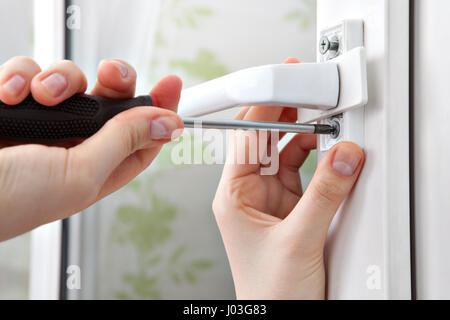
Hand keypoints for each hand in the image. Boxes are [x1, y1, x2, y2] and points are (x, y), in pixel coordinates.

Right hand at [0, 56, 182, 240]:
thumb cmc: (12, 198)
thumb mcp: (80, 174)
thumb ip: (124, 142)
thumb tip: (168, 123)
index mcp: (99, 167)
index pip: (142, 135)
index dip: (161, 110)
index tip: (173, 85)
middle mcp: (75, 143)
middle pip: (113, 100)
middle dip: (116, 80)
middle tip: (111, 74)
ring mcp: (43, 122)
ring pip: (71, 80)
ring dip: (59, 80)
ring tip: (41, 98)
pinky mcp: (13, 102)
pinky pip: (28, 72)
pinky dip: (19, 77)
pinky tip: (9, 96)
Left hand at [213, 58, 364, 299]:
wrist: (281, 319)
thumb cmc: (270, 292)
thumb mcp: (298, 240)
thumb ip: (325, 195)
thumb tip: (344, 154)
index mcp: (233, 196)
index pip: (245, 138)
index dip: (262, 106)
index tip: (281, 82)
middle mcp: (249, 193)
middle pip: (264, 139)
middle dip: (283, 112)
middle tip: (303, 87)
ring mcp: (271, 199)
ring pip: (284, 152)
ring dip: (302, 133)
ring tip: (320, 112)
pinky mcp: (291, 207)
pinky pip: (302, 170)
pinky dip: (316, 155)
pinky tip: (326, 144)